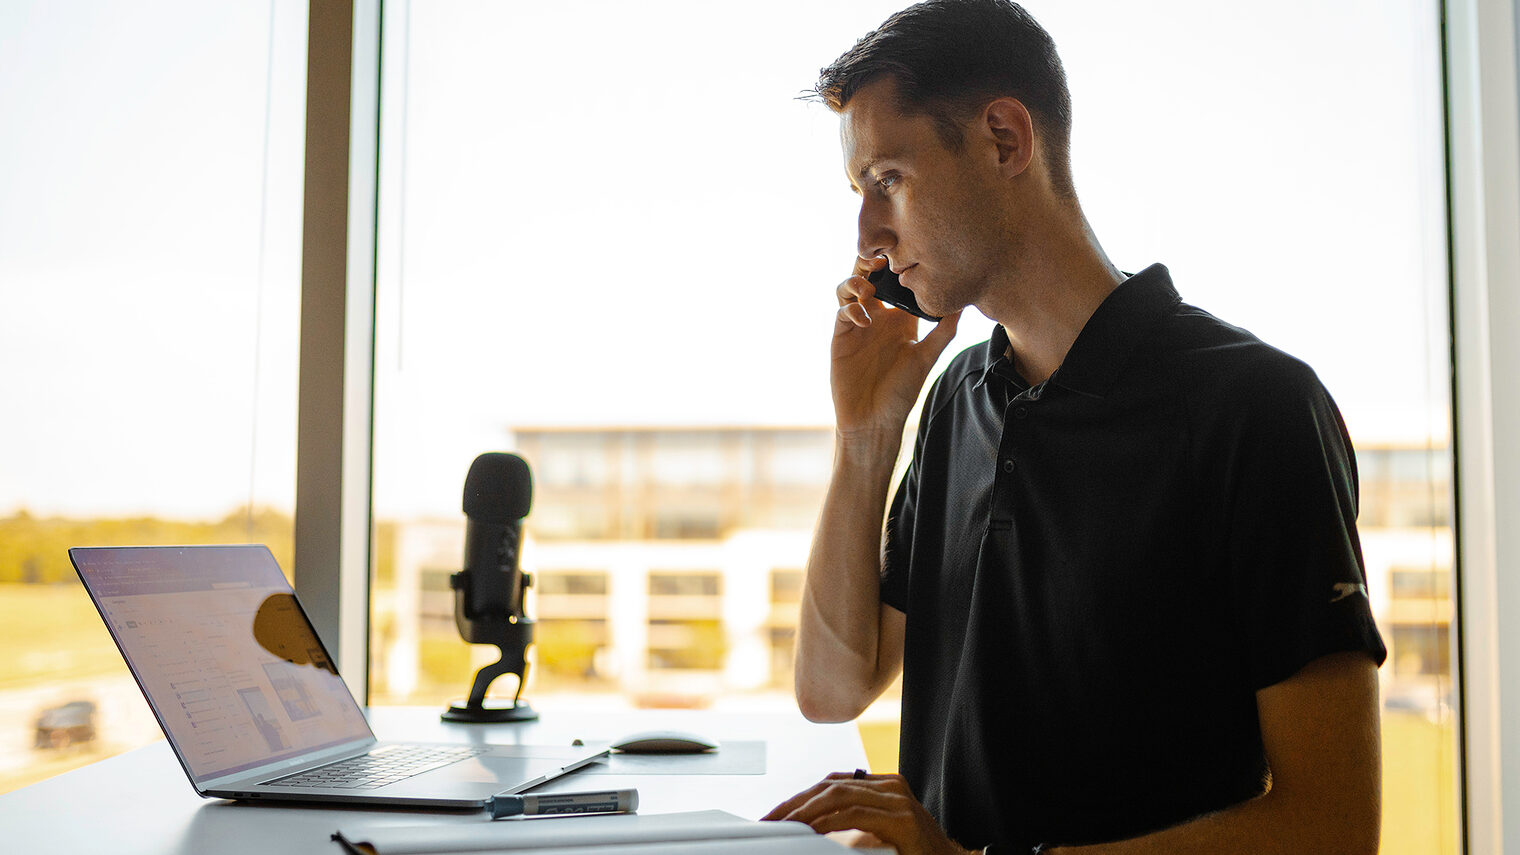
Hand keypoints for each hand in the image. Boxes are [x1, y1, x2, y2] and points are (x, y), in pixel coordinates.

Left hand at [762, 770, 973, 854]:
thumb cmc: (915, 854)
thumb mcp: (879, 835)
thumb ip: (853, 825)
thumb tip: (813, 828)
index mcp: (884, 786)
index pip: (833, 783)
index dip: (803, 796)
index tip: (777, 813)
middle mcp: (891, 786)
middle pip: (831, 786)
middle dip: (796, 802)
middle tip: (771, 819)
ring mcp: (898, 800)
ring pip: (839, 795)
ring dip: (806, 811)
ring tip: (784, 825)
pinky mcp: (903, 819)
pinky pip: (856, 815)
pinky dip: (829, 822)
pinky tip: (812, 832)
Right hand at [831, 257, 961, 440]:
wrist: (873, 420)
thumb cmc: (901, 392)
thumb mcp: (927, 358)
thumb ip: (943, 330)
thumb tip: (963, 302)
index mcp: (900, 319)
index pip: (898, 283)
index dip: (900, 265)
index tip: (909, 255)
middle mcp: (878, 317)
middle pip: (870, 276)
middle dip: (872, 261)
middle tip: (882, 257)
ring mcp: (857, 325)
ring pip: (849, 288)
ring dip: (856, 280)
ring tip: (869, 287)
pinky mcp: (841, 336)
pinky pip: (842, 311)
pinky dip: (851, 308)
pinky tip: (864, 317)